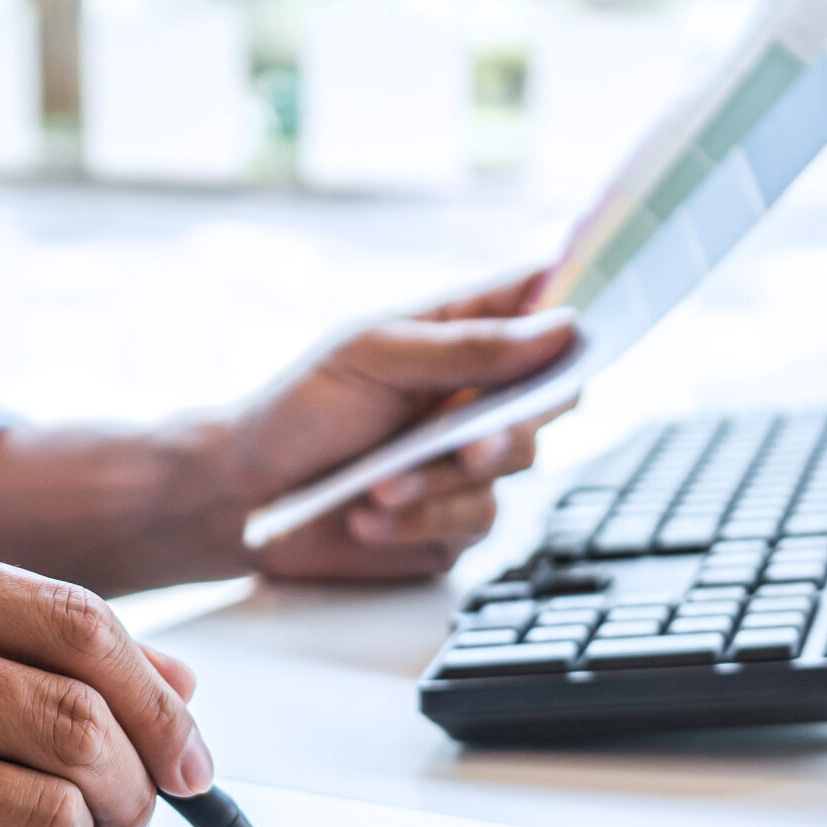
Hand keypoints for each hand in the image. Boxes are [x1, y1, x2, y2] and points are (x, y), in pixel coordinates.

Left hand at [216, 269, 578, 580]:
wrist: (242, 498)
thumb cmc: (297, 411)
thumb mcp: (374, 356)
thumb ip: (468, 347)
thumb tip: (560, 330)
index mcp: (460, 333)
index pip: (542, 303)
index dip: (577, 309)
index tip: (584, 329)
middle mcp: (475, 396)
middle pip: (551, 399)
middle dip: (507, 427)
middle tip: (465, 448)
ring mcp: (468, 462)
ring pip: (514, 470)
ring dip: (442, 482)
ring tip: (377, 486)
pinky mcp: (452, 523)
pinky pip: (475, 524)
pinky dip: (421, 522)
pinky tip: (370, 516)